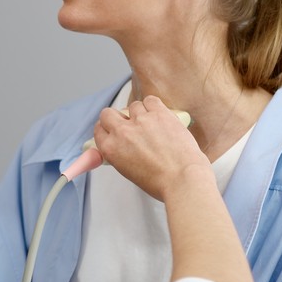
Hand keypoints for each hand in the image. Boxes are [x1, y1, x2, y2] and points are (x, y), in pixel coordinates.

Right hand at [93, 96, 208, 201]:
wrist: (182, 178)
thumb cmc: (160, 181)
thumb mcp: (128, 171)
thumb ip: (120, 154)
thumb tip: (123, 145)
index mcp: (111, 149)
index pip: (99, 130)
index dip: (106, 129)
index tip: (112, 130)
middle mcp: (122, 132)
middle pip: (108, 113)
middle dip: (116, 117)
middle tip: (127, 123)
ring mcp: (141, 120)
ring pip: (132, 106)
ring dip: (139, 113)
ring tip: (150, 124)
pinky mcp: (159, 113)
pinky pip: (150, 100)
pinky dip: (153, 106)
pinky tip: (158, 115)